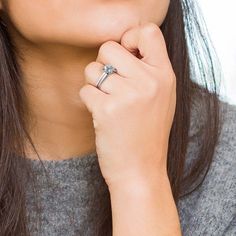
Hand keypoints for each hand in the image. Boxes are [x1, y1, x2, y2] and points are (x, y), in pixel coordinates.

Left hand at [79, 22, 175, 187]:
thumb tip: (123, 48)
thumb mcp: (160, 98)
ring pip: (92, 70)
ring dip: (94, 84)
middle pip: (109, 48)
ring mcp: (128, 96)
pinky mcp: (107, 110)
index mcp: (164, 75)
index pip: (147, 32)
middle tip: (112, 85)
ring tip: (108, 102)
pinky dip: (89, 101)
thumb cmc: (148, 134)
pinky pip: (85, 90)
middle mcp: (148, 81)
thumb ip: (147, 70)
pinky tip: (102, 115)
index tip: (125, 55)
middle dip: (104, 64)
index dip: (130, 38)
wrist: (141, 170)